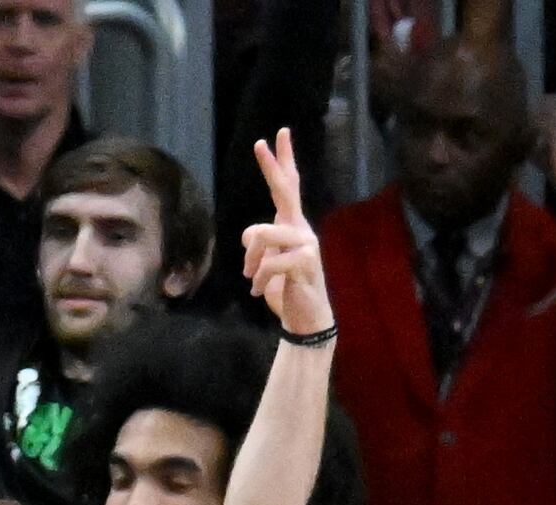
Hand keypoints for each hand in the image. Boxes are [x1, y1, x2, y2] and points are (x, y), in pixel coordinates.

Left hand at [241, 130, 332, 338]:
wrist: (303, 316)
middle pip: (286, 191)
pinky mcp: (306, 262)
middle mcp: (301, 227)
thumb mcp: (262, 264)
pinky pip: (270, 261)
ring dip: (250, 260)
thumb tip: (249, 235)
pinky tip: (259, 291)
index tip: (275, 136)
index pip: (287, 187)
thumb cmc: (283, 287)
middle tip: (261, 141)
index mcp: (290, 225)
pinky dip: (258, 279)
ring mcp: (306, 243)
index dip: (280, 162)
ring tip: (252, 278)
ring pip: (262, 233)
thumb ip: (257, 244)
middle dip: (272, 167)